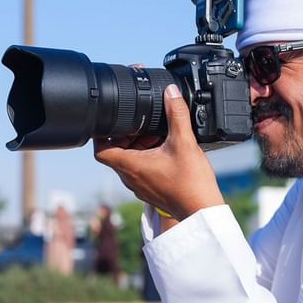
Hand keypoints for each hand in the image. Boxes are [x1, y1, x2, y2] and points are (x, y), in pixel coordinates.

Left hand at [94, 85, 223, 219]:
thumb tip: (171, 92)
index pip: (100, 150)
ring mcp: (139, 185)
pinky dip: (147, 155)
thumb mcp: (184, 141)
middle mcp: (130, 178)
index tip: (114, 120)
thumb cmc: (190, 183)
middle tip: (143, 123)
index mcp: (130, 166)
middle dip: (126, 134)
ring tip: (157, 134)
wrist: (202, 210)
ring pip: (129, 160)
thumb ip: (176, 113)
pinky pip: (140, 168)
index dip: (102, 133)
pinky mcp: (150, 189)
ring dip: (138, 145)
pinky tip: (166, 148)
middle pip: (115, 152)